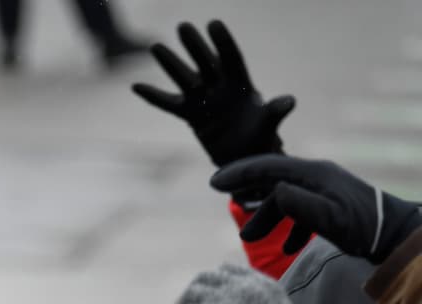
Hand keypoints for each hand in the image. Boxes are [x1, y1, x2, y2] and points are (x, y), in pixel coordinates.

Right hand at [131, 20, 294, 168]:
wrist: (244, 157)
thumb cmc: (260, 138)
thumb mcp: (268, 125)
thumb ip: (275, 111)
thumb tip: (289, 101)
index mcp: (241, 86)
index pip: (231, 59)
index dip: (223, 43)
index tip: (213, 24)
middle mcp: (220, 88)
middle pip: (205, 63)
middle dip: (194, 46)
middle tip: (182, 26)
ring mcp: (203, 100)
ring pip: (184, 78)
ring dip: (170, 64)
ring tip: (155, 46)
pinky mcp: (190, 115)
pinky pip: (168, 104)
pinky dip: (153, 96)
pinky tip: (136, 86)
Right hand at [210, 154, 421, 262]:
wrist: (396, 236)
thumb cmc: (364, 228)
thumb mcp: (329, 218)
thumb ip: (299, 205)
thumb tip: (273, 191)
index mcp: (313, 174)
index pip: (268, 168)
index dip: (239, 173)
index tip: (214, 183)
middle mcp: (317, 176)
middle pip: (273, 180)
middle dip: (247, 193)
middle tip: (223, 200)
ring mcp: (324, 190)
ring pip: (285, 198)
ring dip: (266, 218)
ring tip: (248, 240)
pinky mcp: (330, 205)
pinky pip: (301, 211)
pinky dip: (289, 229)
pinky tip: (286, 249)